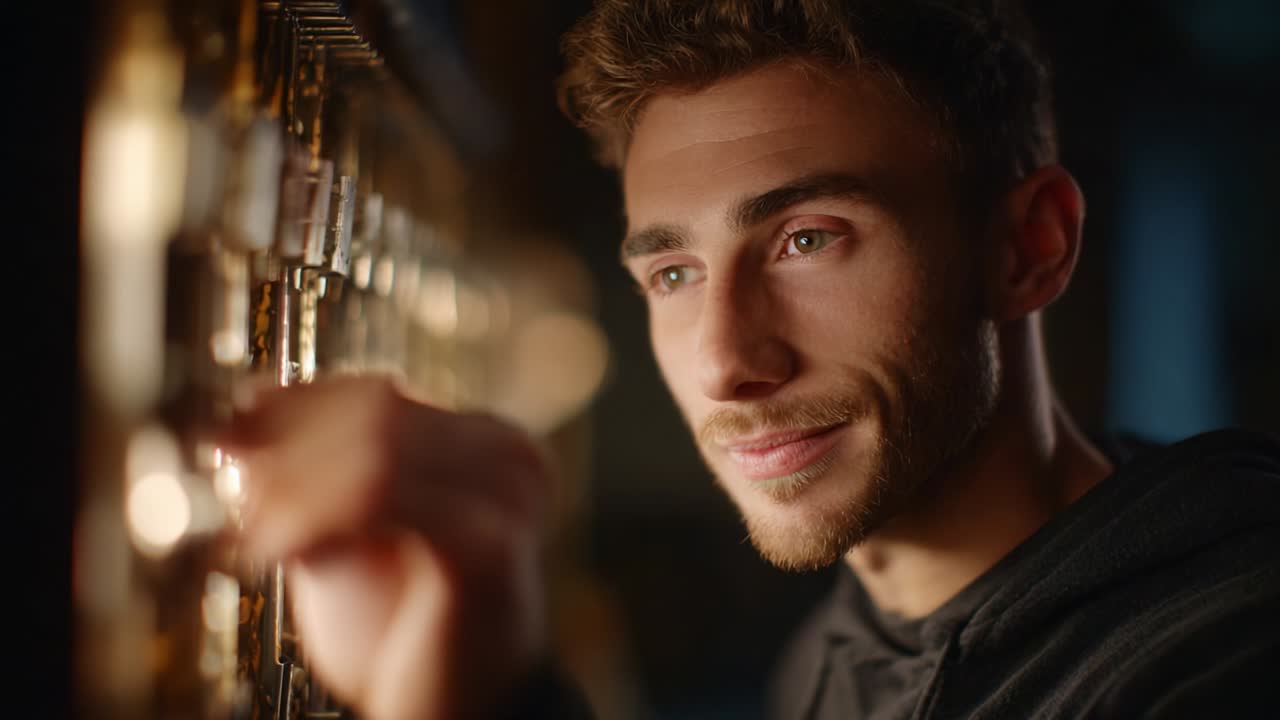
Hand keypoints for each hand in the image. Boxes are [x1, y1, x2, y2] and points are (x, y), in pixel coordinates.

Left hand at [225, 375, 551, 719]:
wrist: (459, 715)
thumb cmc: (405, 634)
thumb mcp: (350, 538)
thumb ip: (312, 481)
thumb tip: (234, 421)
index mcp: (484, 443)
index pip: (377, 394)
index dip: (294, 406)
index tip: (228, 428)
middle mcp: (507, 456)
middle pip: (375, 410)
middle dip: (288, 443)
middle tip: (227, 478)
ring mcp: (505, 495)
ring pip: (373, 448)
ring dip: (294, 486)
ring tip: (250, 533)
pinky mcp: (486, 544)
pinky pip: (379, 497)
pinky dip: (312, 516)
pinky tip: (272, 551)